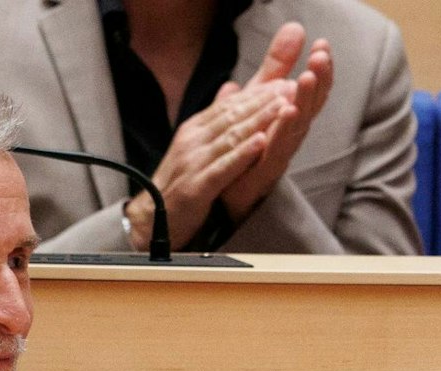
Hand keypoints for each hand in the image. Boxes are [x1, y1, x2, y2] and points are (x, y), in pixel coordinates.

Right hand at [126, 81, 294, 249]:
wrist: (149, 219)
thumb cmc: (177, 183)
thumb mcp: (195, 144)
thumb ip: (215, 116)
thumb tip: (232, 87)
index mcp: (194, 130)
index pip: (229, 106)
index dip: (257, 93)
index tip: (283, 81)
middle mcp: (192, 142)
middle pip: (232, 116)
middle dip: (263, 101)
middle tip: (291, 86)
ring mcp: (192, 163)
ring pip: (230, 137)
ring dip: (258, 120)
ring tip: (283, 106)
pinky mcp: (195, 187)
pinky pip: (222, 168)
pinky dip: (242, 155)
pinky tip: (261, 142)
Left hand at [219, 25, 334, 220]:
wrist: (218, 195)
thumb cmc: (244, 147)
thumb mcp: (257, 101)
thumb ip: (273, 70)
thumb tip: (294, 29)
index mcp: (289, 119)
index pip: (310, 91)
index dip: (319, 69)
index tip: (322, 45)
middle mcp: (289, 136)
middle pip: (310, 105)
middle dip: (317, 80)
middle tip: (320, 56)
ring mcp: (278, 155)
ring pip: (296, 126)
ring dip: (303, 101)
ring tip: (306, 78)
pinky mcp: (262, 173)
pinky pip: (275, 151)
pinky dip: (282, 131)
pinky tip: (287, 112)